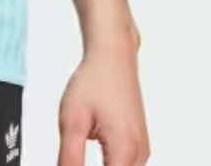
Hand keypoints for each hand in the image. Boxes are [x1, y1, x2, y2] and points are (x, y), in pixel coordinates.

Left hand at [57, 37, 148, 165]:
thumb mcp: (72, 120)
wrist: (113, 56)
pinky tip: (95, 149)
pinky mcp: (139, 144)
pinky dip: (110, 163)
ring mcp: (141, 149)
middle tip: (74, 155)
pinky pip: (125, 165)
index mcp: (124, 150)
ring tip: (83, 144)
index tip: (73, 163)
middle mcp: (139, 154)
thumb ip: (69, 157)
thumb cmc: (95, 79)